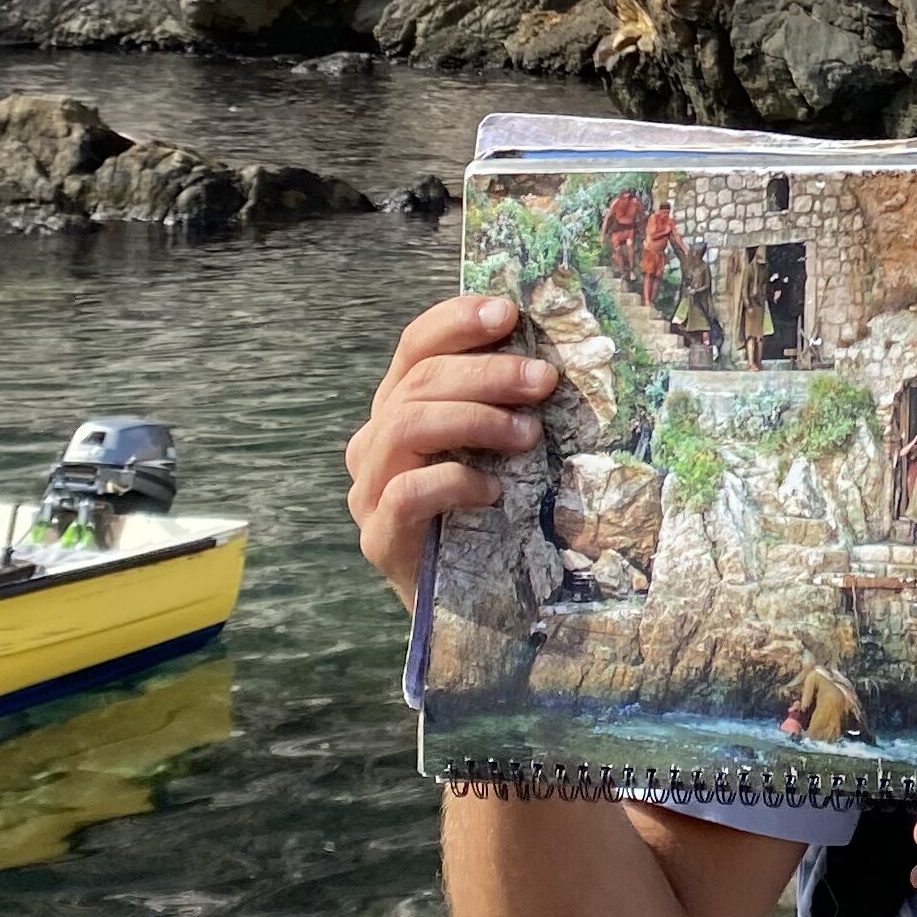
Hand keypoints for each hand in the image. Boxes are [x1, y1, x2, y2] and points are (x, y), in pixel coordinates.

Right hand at [346, 290, 552, 604]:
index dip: (457, 321)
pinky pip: (405, 493)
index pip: (414, 346)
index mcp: (399, 407)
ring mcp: (368, 490)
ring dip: (475, 418)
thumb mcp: (495, 449)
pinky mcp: (378, 538)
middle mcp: (373, 442)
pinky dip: (454, 481)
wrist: (471, 604)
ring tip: (528, 434)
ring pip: (405, 425)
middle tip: (543, 381)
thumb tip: (548, 355)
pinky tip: (494, 490)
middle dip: (487, 373)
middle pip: (418, 382)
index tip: (508, 312)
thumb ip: (502, 404)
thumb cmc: (491, 514)